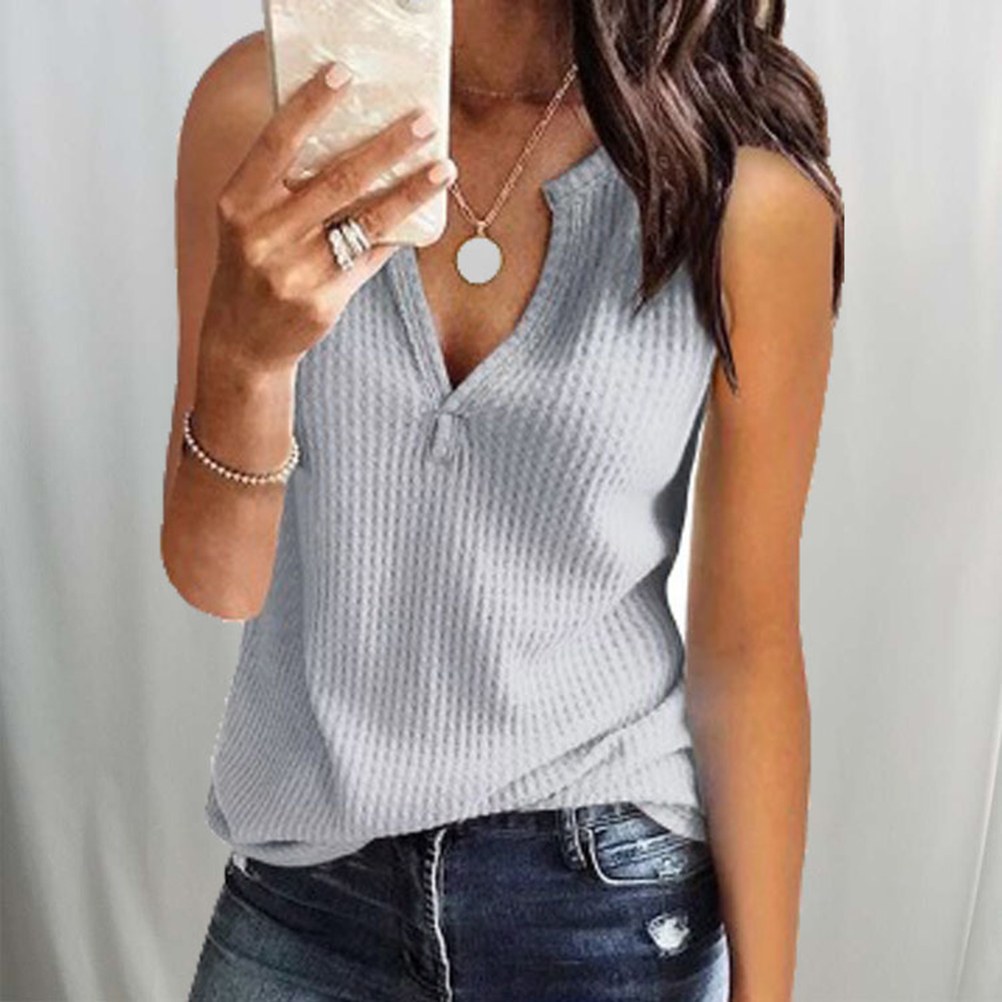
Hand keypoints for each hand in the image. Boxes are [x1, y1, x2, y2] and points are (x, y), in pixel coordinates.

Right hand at [200, 60, 455, 374]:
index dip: (311, 106)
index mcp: (239, 203)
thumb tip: (358, 145)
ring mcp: (294, 272)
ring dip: (410, 192)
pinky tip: (422, 218)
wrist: (241, 341)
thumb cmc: (253, 267)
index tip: (345, 75)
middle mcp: (263, 235)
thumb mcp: (252, 222)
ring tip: (443, 168)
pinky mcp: (322, 302)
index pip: (277, 142)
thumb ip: (287, 188)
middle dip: (387, 146)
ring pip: (366, 222)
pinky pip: (369, 259)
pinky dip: (396, 236)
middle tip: (424, 121)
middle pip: (338, 179)